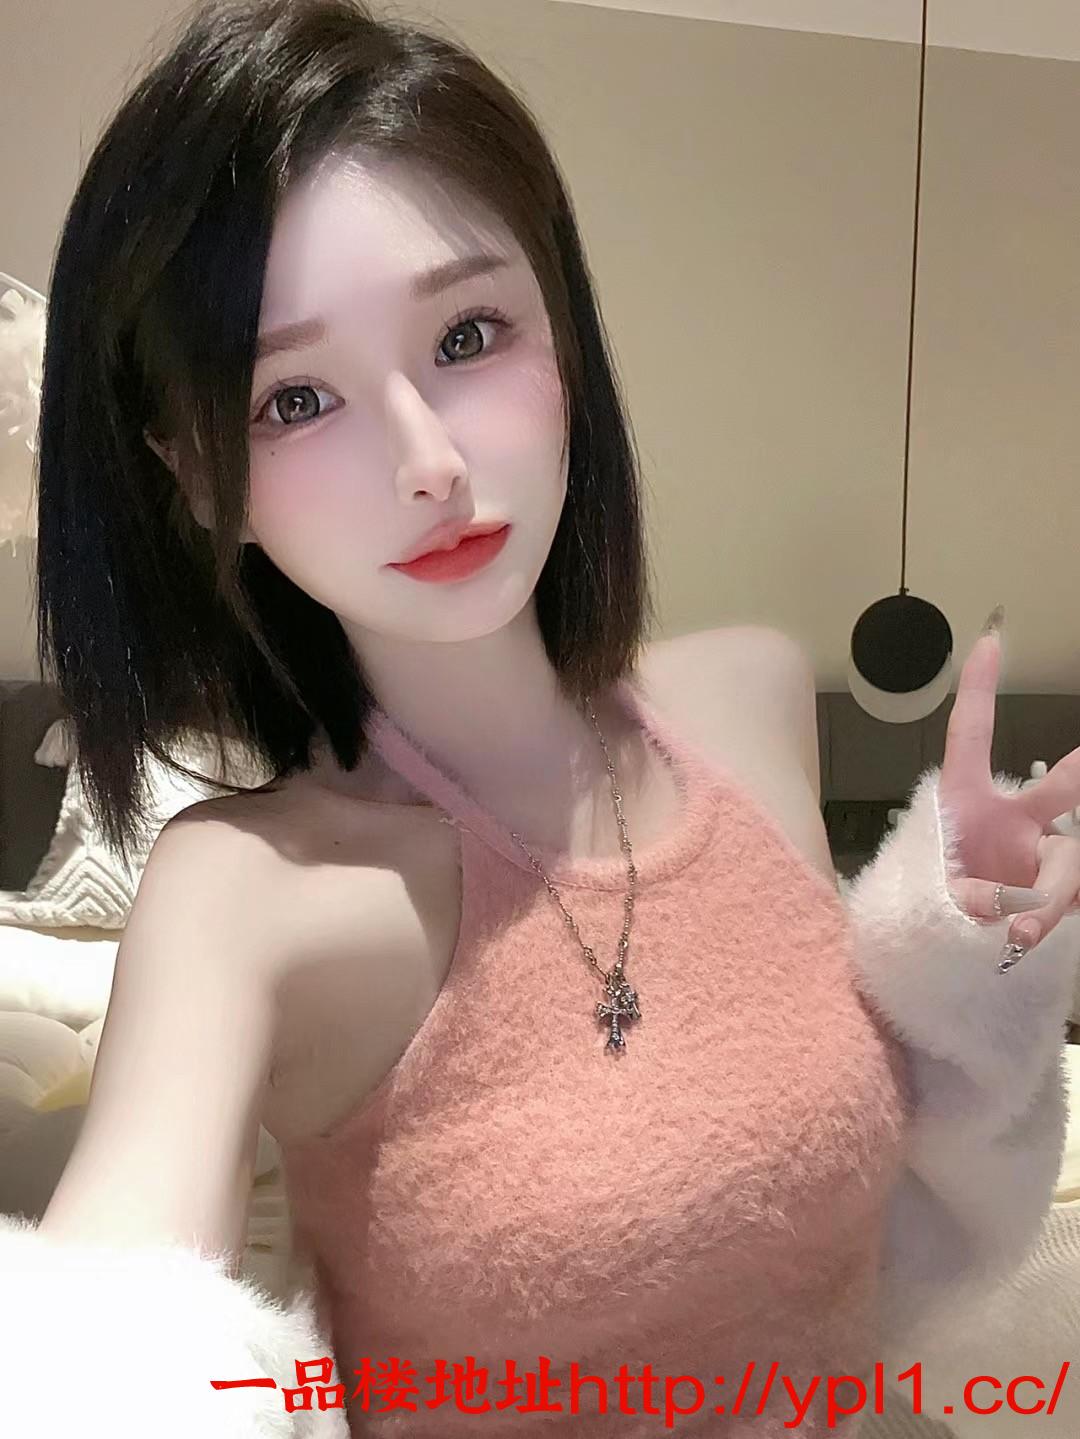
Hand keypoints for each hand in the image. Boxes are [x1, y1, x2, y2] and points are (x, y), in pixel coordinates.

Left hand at [937, 614, 1079, 961]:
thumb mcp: (933, 893)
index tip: (989, 638)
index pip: (972, 737)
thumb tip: (1009, 909)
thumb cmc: (932, 901)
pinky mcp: (1059, 888)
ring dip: (1049, 896)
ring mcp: (1041, 854)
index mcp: (966, 801)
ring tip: (1017, 930)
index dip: (979, 688)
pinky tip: (1021, 936)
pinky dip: (1044, 918)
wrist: (947, 945)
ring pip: (1068, 862)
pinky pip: (1066, 897)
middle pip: (1059, 792)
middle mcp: (1013, 820)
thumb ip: (968, 895)